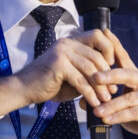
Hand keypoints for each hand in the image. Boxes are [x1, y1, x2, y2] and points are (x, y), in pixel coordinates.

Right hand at [0, 29, 117, 116]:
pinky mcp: (58, 64)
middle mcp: (67, 43)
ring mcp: (62, 52)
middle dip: (107, 75)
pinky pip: (80, 79)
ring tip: (106, 100)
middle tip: (113, 91)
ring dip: (100, 87)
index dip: (108, 49)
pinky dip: (90, 93)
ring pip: (90, 68)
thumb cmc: (50, 84)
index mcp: (71, 41)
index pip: (97, 35)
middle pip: (96, 55)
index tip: (112, 68)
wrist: (24, 89)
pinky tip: (94, 103)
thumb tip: (111, 79)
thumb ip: (88, 72)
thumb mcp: (72, 75)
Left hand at [81, 31, 137, 138]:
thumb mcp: (123, 104)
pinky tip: (107, 120)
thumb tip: (81, 101)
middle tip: (93, 77)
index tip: (104, 32)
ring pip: (129, 97)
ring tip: (96, 110)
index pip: (124, 57)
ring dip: (111, 105)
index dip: (115, 45)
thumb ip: (105, 100)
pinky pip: (135, 112)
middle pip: (126, 74)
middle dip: (109, 75)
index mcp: (136, 76)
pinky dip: (119, 117)